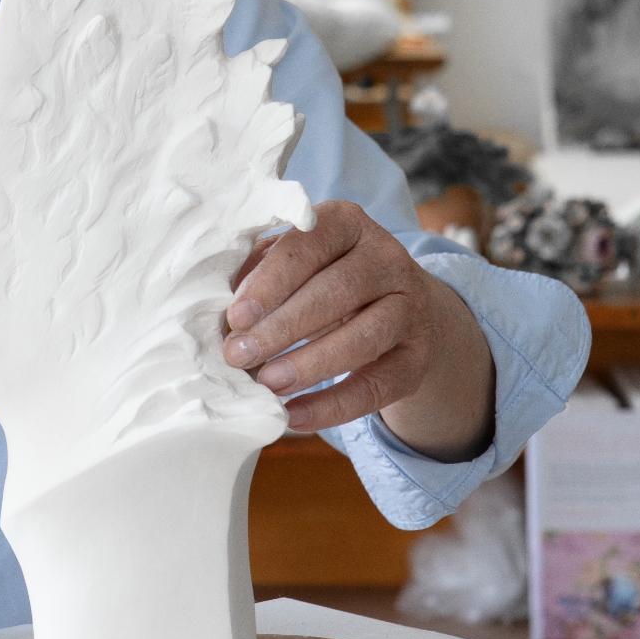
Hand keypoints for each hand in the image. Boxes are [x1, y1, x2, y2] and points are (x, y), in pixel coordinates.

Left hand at [221, 200, 494, 460]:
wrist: (391, 309)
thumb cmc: (317, 280)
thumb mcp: (289, 265)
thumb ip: (256, 276)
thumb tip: (221, 315)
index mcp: (346, 222)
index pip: (308, 245)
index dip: (270, 282)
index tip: (235, 317)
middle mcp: (387, 258)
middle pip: (336, 292)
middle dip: (282, 327)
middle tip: (237, 356)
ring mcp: (410, 307)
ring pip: (364, 337)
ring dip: (310, 364)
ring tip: (267, 384)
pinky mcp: (418, 356)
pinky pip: (378, 386)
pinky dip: (333, 405)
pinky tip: (294, 415)